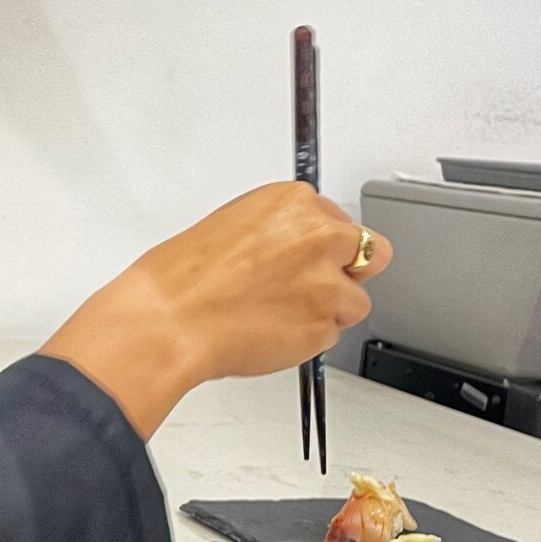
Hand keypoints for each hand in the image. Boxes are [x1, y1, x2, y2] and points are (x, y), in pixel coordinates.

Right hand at [40, 183, 393, 438]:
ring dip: (327, 310)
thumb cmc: (183, 278)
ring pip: (355, 301)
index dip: (324, 245)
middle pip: (371, 253)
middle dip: (347, 271)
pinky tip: (272, 332)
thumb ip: (280, 230)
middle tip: (312, 286)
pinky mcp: (323, 327)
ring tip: (281, 314)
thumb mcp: (234, 224)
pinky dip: (307, 339)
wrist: (169, 321)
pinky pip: (330, 334)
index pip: (339, 220)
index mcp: (294, 202)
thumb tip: (296, 246)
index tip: (306, 258)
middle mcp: (320, 237)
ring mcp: (328, 284)